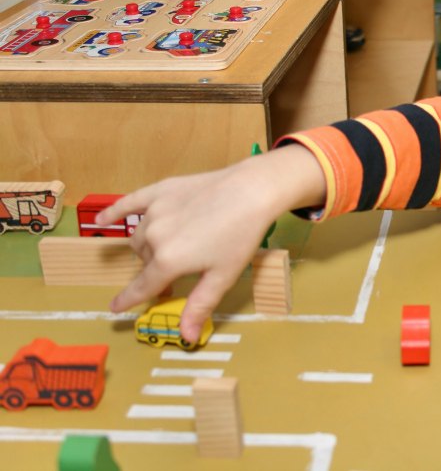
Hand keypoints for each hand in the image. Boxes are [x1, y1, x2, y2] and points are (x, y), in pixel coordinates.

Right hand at [97, 145, 324, 342]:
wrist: (252, 191)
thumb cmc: (240, 236)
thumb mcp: (223, 276)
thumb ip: (200, 306)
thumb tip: (186, 337)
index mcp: (168, 261)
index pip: (142, 286)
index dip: (128, 299)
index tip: (115, 308)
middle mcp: (154, 237)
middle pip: (145, 260)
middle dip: (156, 269)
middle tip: (178, 270)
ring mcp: (154, 211)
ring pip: (141, 236)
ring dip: (149, 246)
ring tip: (172, 246)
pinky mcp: (160, 190)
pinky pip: (128, 202)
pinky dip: (114, 212)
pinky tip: (102, 219)